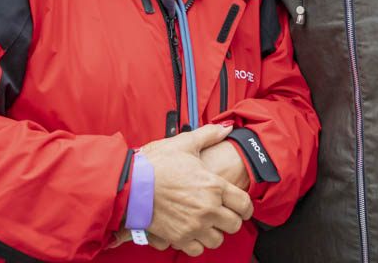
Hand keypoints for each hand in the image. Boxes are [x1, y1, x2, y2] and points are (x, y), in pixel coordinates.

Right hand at [140, 124, 252, 255]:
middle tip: (224, 214)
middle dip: (231, 219)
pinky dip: (197, 243)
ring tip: (208, 223)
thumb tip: (227, 128)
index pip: (244, 204)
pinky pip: (198, 249)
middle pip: (234, 224)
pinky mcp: (179, 237)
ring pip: (218, 239)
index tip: (242, 207)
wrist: (131, 185)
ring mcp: (194, 225)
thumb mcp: (185, 144)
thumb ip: (209, 135)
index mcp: (214, 186)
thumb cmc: (158, 163)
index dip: (246, 207)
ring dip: (215, 232)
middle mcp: (208, 209)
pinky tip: (193, 232)